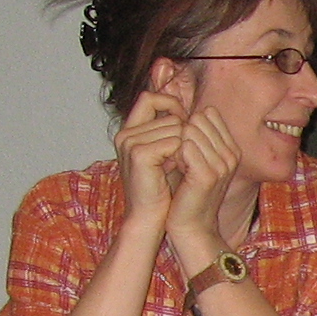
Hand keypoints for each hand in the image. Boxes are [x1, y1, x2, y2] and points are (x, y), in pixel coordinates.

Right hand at [112, 87, 189, 232]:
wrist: (149, 217)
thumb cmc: (161, 189)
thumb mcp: (166, 154)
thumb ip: (170, 131)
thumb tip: (191, 111)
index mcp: (129, 131)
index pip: (150, 98)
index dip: (172, 105)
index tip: (185, 125)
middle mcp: (125, 133)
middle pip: (169, 114)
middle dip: (184, 135)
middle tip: (178, 160)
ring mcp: (130, 142)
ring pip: (175, 127)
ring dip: (184, 147)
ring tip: (174, 167)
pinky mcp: (139, 154)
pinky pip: (174, 141)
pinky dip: (182, 156)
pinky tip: (174, 170)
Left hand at [160, 107, 242, 265]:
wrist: (191, 227)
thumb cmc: (188, 193)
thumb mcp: (197, 160)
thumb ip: (197, 136)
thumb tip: (188, 113)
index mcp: (231, 149)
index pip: (208, 114)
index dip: (188, 124)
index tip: (183, 147)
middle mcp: (231, 155)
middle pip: (199, 118)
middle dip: (181, 131)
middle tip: (177, 157)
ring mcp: (222, 164)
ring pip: (190, 130)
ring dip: (176, 143)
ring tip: (176, 164)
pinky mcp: (208, 175)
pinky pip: (185, 146)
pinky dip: (173, 154)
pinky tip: (173, 169)